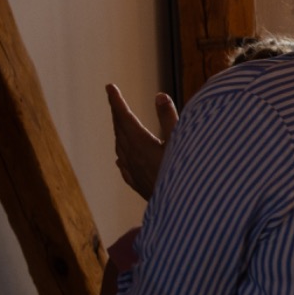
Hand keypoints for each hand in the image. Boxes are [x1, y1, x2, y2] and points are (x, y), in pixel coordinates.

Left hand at [106, 83, 176, 200]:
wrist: (181, 207)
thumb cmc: (184, 173)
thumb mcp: (180, 142)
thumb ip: (168, 119)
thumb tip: (159, 96)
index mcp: (140, 143)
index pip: (124, 116)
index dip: (116, 101)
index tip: (109, 87)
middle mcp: (132, 156)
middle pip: (119, 130)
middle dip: (117, 113)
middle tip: (114, 99)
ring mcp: (133, 171)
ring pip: (120, 147)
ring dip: (119, 132)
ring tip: (120, 124)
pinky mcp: (138, 184)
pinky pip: (124, 166)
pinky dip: (122, 155)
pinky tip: (121, 159)